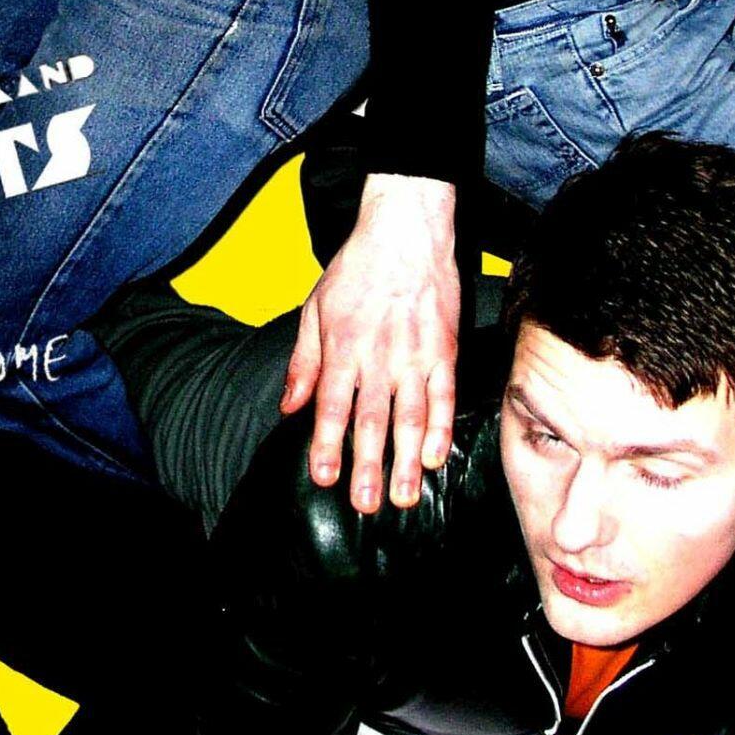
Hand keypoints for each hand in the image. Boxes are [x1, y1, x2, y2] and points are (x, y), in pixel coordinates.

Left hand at [282, 173, 458, 512]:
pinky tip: (436, 458)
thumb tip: (289, 408)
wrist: (407, 230)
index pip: (333, 404)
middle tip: (366, 504)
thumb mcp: (315, 310)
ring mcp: (416, 355)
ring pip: (412, 416)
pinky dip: (442, 429)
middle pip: (373, 420)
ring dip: (407, 460)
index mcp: (343, 347)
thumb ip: (303, 363)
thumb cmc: (356, 271)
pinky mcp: (445, 350)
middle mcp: (380, 356)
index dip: (328, 443)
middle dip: (369, 466)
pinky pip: (445, 396)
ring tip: (403, 496)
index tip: (324, 476)